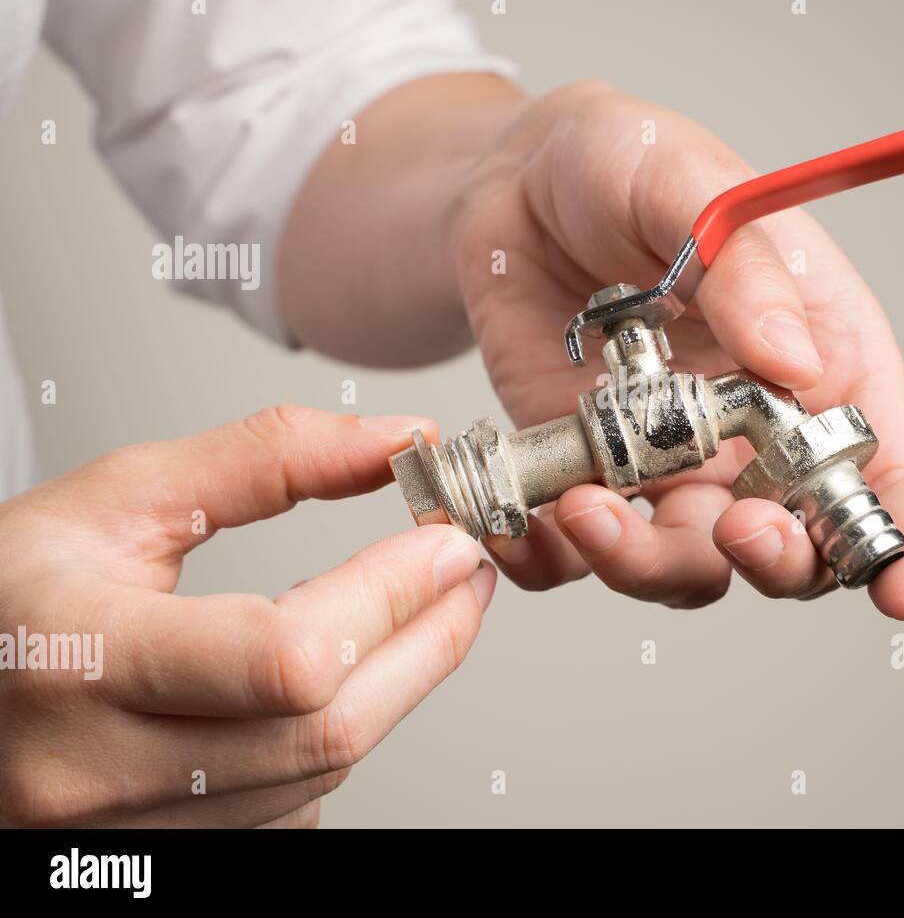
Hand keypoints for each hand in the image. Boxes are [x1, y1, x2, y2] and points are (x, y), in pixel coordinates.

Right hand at [0, 406, 493, 826]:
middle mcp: (97, 770)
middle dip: (429, 641)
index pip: (287, 657)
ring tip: (423, 611)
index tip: (446, 540)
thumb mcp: (119, 497)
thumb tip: (395, 443)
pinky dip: (336, 732)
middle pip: (327, 729)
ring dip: (398, 685)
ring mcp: (129, 829)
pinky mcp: (165, 852)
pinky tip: (338, 678)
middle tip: (466, 572)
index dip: (391, 597)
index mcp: (82, 658)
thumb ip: (266, 459)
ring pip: (321, 770)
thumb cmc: (13, 593)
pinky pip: (292, 803)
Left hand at [448, 83, 903, 615]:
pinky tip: (522, 524)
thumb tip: (796, 365)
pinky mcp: (592, 474)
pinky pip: (579, 555)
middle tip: (737, 526)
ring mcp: (673, 463)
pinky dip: (553, 561)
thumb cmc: (628, 163)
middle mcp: (759, 432)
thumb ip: (746, 269)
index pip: (892, 471)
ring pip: (689, 566)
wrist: (515, 182)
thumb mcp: (693, 184)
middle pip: (799, 545)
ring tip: (588, 506)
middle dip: (780, 561)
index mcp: (825, 359)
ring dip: (646, 563)